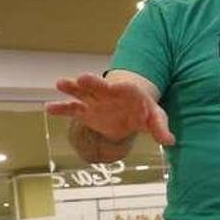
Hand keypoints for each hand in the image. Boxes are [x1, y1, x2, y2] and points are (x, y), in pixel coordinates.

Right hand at [45, 73, 175, 145]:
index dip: (120, 87)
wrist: (130, 112)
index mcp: (128, 92)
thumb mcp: (155, 119)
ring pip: (82, 92)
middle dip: (92, 82)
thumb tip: (169, 141)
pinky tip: (49, 108)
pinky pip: (72, 108)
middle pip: (99, 85)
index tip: (115, 86)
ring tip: (60, 83)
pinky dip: (61, 108)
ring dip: (72, 88)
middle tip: (82, 78)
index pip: (125, 88)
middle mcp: (109, 93)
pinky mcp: (86, 111)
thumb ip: (160, 128)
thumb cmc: (144, 113)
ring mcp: (95, 100)